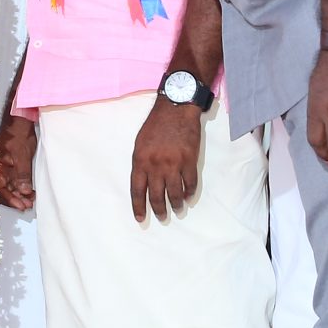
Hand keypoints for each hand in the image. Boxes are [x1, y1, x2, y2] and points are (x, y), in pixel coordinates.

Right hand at [0, 113, 37, 209]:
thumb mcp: (22, 155)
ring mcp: (4, 167)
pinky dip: (21, 187)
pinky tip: (29, 192)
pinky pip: (13, 180)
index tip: (20, 205)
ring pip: (9, 186)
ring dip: (19, 194)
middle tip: (27, 206)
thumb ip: (22, 174)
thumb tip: (24, 191)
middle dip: (15, 199)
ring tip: (30, 201)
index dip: (9, 199)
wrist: (20, 121)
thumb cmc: (18, 134)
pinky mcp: (11, 165)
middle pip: (3, 189)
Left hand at [131, 96, 204, 219]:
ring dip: (176, 204)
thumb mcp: (140, 144)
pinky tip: (188, 196)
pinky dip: (189, 192)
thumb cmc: (155, 125)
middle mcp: (156, 165)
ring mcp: (174, 164)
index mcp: (140, 161)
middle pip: (157, 195)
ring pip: (175, 193)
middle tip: (162, 217)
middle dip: (159, 210)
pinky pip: (190, 183)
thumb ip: (141, 163)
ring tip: (178, 209)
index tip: (141, 218)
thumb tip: (145, 182)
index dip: (139, 207)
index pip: (137, 190)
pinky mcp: (189, 160)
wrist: (175, 109)